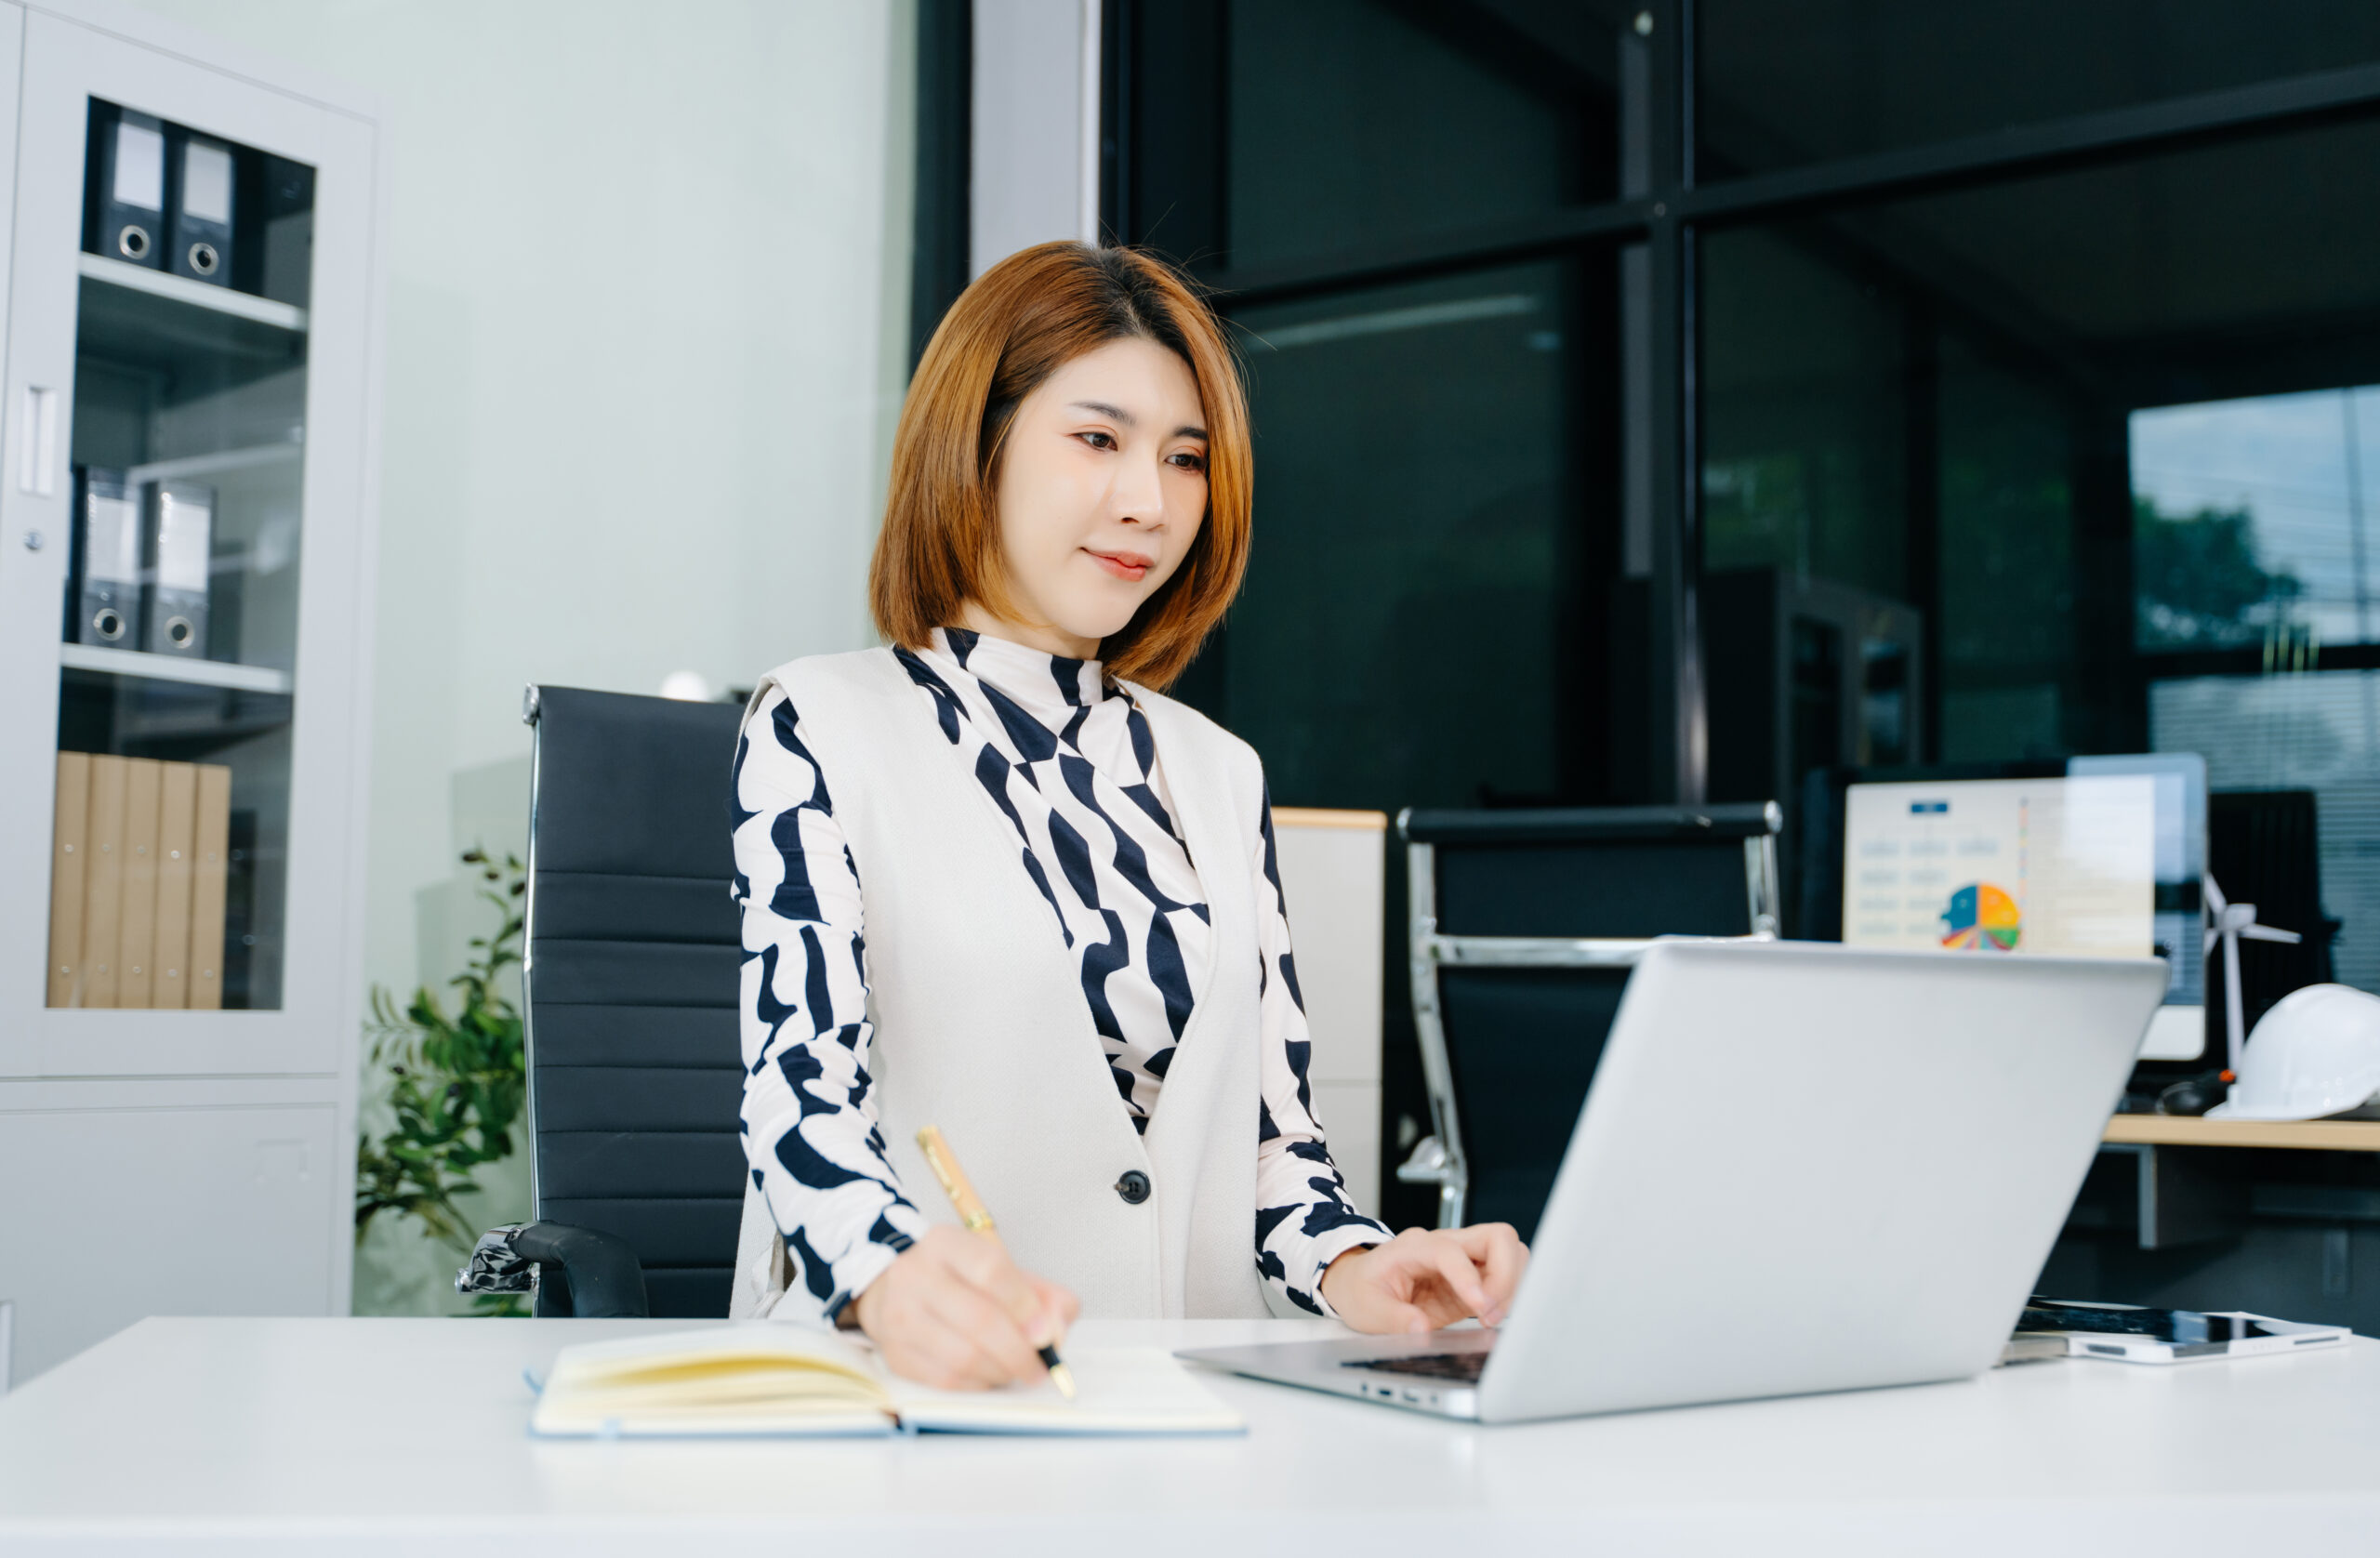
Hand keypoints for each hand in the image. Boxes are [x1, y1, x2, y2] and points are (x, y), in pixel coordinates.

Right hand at [848, 1226, 1079, 1389]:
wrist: (896, 1290)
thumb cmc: (960, 1282)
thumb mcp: (1002, 1271)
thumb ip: (1043, 1294)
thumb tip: (1057, 1328)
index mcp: (946, 1243)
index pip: (991, 1270)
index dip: (1025, 1305)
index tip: (1045, 1333)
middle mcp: (916, 1275)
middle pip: (978, 1320)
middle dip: (1019, 1352)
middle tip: (1039, 1366)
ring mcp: (899, 1315)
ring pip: (962, 1357)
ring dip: (1001, 1372)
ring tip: (1016, 1371)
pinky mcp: (895, 1353)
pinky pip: (946, 1380)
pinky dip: (978, 1384)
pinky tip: (989, 1375)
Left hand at [1318, 1224, 1527, 1335]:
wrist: (1358, 1283)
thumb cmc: (1361, 1289)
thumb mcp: (1366, 1308)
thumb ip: (1393, 1318)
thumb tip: (1421, 1329)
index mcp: (1413, 1247)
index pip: (1451, 1252)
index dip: (1469, 1277)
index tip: (1480, 1307)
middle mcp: (1444, 1244)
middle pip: (1496, 1237)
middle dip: (1505, 1275)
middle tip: (1490, 1312)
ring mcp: (1462, 1258)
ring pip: (1509, 1252)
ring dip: (1510, 1285)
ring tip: (1490, 1316)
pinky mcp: (1473, 1277)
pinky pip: (1506, 1275)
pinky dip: (1509, 1294)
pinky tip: (1491, 1315)